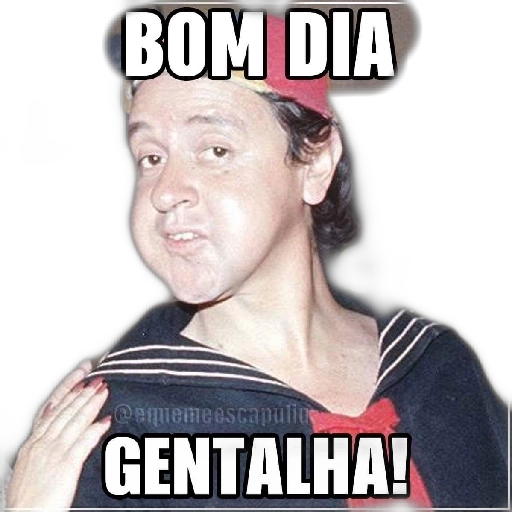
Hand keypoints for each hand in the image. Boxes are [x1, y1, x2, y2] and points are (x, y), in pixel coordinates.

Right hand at [6, 360, 110, 509]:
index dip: (67, 388)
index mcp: (33, 443)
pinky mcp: (65, 466)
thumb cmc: (29, 499)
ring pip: (75, 421)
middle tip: (98, 377)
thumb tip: (61, 432)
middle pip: (65, 411)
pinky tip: (106, 420)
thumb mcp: (31, 466)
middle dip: (83, 392)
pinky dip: (95, 429)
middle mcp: (42, 444)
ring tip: (104, 391)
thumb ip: (45, 446)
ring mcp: (53, 453)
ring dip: (91, 404)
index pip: (52, 407)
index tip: (80, 374)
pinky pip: (83, 442)